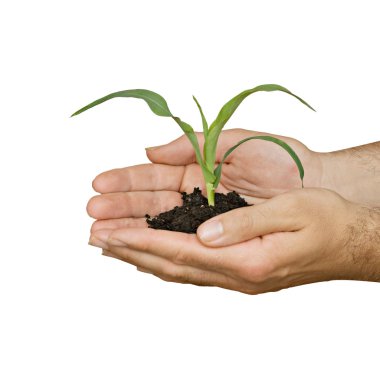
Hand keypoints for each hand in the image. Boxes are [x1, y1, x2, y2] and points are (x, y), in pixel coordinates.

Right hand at [87, 128, 322, 230]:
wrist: (314, 183)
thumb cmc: (279, 158)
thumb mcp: (233, 141)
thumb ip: (192, 144)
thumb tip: (150, 150)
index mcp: (196, 169)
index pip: (153, 176)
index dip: (127, 180)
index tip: (100, 184)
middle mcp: (195, 197)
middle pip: (151, 203)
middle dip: (121, 208)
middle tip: (92, 214)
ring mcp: (204, 219)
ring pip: (162, 226)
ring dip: (131, 230)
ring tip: (101, 234)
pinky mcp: (217, 238)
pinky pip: (184, 244)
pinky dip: (159, 248)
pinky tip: (134, 252)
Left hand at [89, 189, 379, 293]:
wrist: (351, 242)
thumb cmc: (327, 222)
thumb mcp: (293, 213)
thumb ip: (246, 224)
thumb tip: (204, 232)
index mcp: (248, 259)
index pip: (181, 250)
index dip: (142, 240)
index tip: (109, 233)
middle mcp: (237, 271)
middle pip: (171, 263)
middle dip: (130, 249)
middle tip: (96, 237)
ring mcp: (237, 272)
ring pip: (178, 267)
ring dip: (142, 255)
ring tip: (112, 244)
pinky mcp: (240, 267)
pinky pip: (192, 266)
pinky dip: (165, 258)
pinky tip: (152, 253)